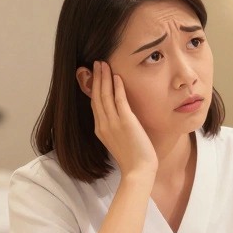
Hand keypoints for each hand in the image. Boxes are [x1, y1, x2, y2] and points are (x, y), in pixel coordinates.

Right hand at [89, 61, 156, 177]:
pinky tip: (117, 76)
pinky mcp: (125, 122)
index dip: (94, 88)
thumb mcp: (118, 140)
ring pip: (105, 95)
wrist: (138, 170)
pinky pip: (119, 100)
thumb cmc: (133, 158)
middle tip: (97, 62)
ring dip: (104, 77)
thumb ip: (115, 127)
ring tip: (103, 63)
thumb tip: (119, 116)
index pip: (95, 104)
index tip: (95, 75)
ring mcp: (113, 123)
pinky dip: (117, 87)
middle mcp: (103, 125)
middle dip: (97, 78)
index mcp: (100, 129)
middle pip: (97, 96)